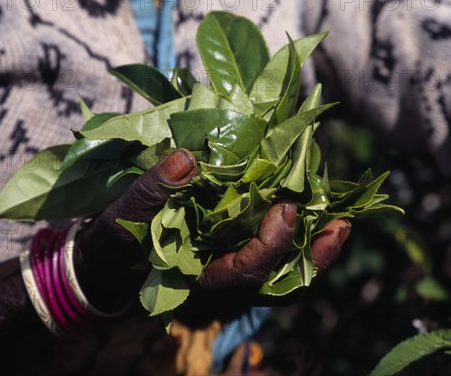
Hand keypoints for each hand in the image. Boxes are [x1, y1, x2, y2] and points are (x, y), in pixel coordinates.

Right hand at [73, 149, 350, 317]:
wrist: (108, 266)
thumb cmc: (113, 247)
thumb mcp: (119, 222)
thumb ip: (149, 193)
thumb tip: (187, 159)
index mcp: (197, 284)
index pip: (243, 274)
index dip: (269, 245)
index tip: (285, 207)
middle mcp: (222, 291)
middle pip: (277, 283)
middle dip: (312, 256)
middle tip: (342, 223)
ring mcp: (231, 280)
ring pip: (283, 276)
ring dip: (313, 250)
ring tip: (341, 220)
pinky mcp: (234, 263)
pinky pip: (277, 261)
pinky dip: (297, 240)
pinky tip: (310, 213)